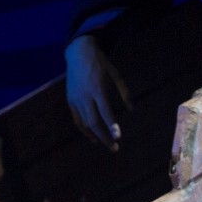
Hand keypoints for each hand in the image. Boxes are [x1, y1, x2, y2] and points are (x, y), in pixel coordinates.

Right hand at [65, 34, 131, 151]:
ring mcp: (76, 98)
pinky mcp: (70, 100)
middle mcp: (85, 95)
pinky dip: (84, 130)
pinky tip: (93, 137)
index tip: (118, 137)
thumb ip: (124, 92)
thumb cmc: (101, 64)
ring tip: (106, 144)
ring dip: (96, 136)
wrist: (78, 53)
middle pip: (94, 122)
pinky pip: (77, 120)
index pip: (105, 111)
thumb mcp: (115, 74)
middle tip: (115, 148)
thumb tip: (132, 110)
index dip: (112, 126)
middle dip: (105, 137)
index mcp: (98, 88)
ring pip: (85, 123)